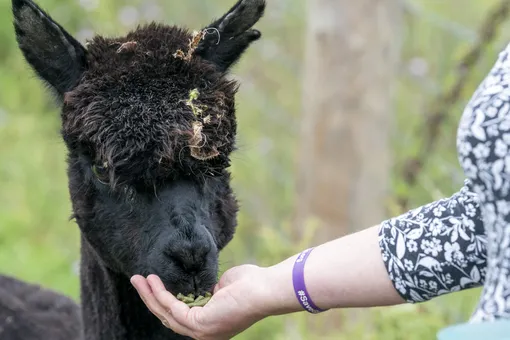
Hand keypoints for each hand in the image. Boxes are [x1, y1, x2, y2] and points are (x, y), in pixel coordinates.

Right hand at [130, 264, 272, 339]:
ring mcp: (201, 332)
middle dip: (149, 298)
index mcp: (210, 325)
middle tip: (137, 280)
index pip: (179, 317)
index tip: (151, 283)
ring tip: (137, 278)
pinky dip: (161, 294)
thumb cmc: (249, 284)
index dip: (162, 301)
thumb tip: (199, 285)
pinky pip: (173, 308)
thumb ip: (207, 289)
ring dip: (149, 295)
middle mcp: (203, 333)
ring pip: (166, 314)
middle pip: (167, 317)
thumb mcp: (222, 286)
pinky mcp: (200, 325)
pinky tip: (153, 280)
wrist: (263, 289)